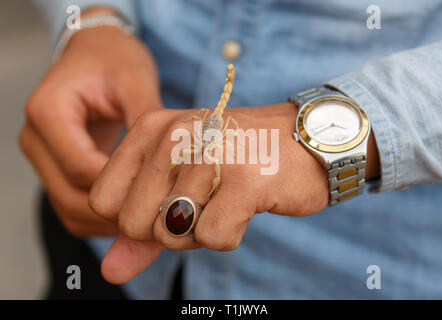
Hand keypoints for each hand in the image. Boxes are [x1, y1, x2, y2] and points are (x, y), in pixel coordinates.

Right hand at [19, 7, 162, 237]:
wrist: (97, 55)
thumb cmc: (114, 60)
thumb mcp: (135, 79)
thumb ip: (146, 116)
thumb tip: (168, 157)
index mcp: (49, 112)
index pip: (81, 167)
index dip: (120, 188)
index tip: (159, 194)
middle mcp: (37, 140)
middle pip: (70, 197)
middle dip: (114, 213)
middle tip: (158, 218)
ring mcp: (43, 158)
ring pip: (69, 209)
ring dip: (106, 222)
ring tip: (149, 221)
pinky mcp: (56, 169)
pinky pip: (72, 206)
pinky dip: (100, 218)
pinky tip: (134, 213)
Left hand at [91, 102, 364, 282]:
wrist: (306, 141)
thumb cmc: (237, 163)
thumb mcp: (180, 185)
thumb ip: (142, 230)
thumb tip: (109, 271)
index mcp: (151, 128)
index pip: (104, 200)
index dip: (135, 219)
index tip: (169, 204)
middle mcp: (175, 134)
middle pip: (133, 223)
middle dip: (167, 230)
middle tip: (202, 204)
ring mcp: (212, 154)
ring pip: (172, 233)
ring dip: (201, 232)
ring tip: (227, 199)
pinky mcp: (246, 179)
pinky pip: (213, 238)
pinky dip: (230, 235)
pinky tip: (246, 206)